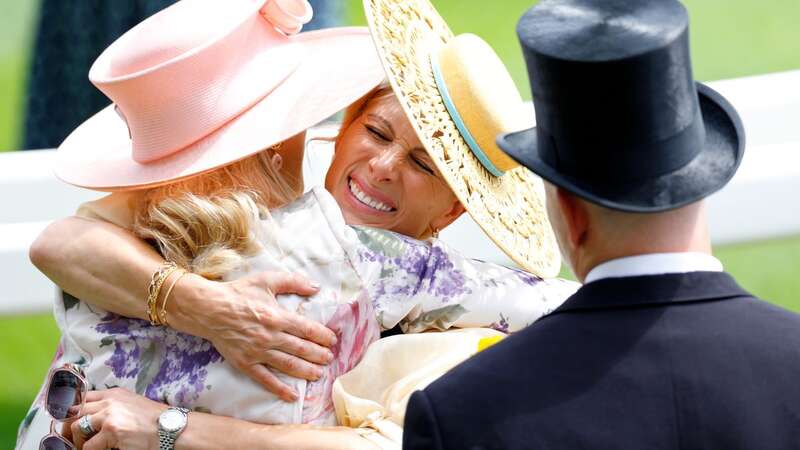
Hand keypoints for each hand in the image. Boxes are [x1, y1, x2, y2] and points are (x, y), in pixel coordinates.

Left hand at [65, 388, 165, 449]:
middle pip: (75, 410)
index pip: (82, 396)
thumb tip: (94, 420)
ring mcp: (109, 415)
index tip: (68, 421)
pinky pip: (88, 446)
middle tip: (70, 439)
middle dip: (68, 426)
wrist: (171, 428)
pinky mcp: (112, 431)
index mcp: (114, 394)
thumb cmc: (156, 421)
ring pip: (77, 427)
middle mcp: (109, 401)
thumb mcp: (132, 406)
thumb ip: (114, 407)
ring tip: (85, 448)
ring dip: (78, 441)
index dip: (72, 409)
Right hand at [172, 271, 337, 401]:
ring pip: (288, 365)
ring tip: (319, 374)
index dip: (323, 336)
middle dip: (319, 355)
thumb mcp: (266, 279)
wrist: (208, 309)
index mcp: (277, 316)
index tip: (332, 340)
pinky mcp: (246, 364)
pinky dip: (280, 389)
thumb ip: (293, 282)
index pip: (307, 329)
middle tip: (330, 358)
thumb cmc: (238, 293)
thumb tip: (316, 287)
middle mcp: (270, 337)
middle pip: (301, 349)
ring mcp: (258, 352)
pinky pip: (266, 379)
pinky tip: (293, 396)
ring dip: (306, 371)